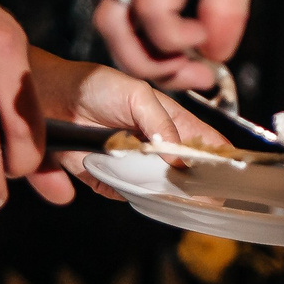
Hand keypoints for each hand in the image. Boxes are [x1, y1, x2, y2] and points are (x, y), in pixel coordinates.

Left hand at [28, 50, 226, 198]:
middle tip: (213, 194)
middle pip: (183, 170)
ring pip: (156, 186)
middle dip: (197, 182)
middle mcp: (151, 144)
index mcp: (165, 119)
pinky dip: (131, 193)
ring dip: (167, 192)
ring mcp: (129, 163)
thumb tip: (178, 157)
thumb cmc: (95, 85)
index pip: (201, 139)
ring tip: (185, 198)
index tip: (235, 170)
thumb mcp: (137, 95)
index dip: (218, 154)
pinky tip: (142, 191)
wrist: (48, 98)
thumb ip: (160, 123)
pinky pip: (124, 192)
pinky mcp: (104, 178)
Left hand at [96, 0, 283, 88]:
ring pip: (114, 24)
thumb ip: (222, 8)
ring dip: (153, 60)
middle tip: (194, 76)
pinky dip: (173, 40)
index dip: (159, 55)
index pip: (126, 18)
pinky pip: (150, 13)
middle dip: (148, 67)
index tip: (201, 69)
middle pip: (108, 26)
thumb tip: (215, 52)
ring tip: (197, 63)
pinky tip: (204, 36)